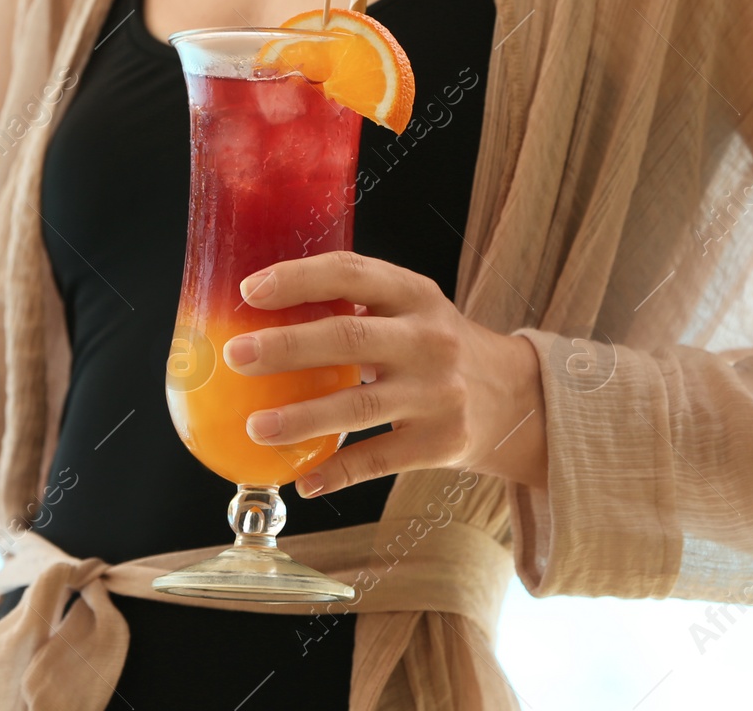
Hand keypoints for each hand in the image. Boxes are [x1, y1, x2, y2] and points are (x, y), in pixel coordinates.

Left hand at [222, 251, 547, 497]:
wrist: (516, 397)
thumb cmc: (438, 346)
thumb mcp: (413, 309)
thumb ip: (357, 306)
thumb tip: (260, 317)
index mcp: (415, 295)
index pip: (352, 274)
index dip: (299, 279)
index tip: (250, 290)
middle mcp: (429, 339)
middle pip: (349, 339)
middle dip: (286, 347)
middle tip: (236, 356)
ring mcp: (437, 393)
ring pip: (359, 406)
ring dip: (302, 418)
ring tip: (255, 427)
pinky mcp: (442, 442)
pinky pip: (379, 459)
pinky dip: (338, 471)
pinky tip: (303, 478)